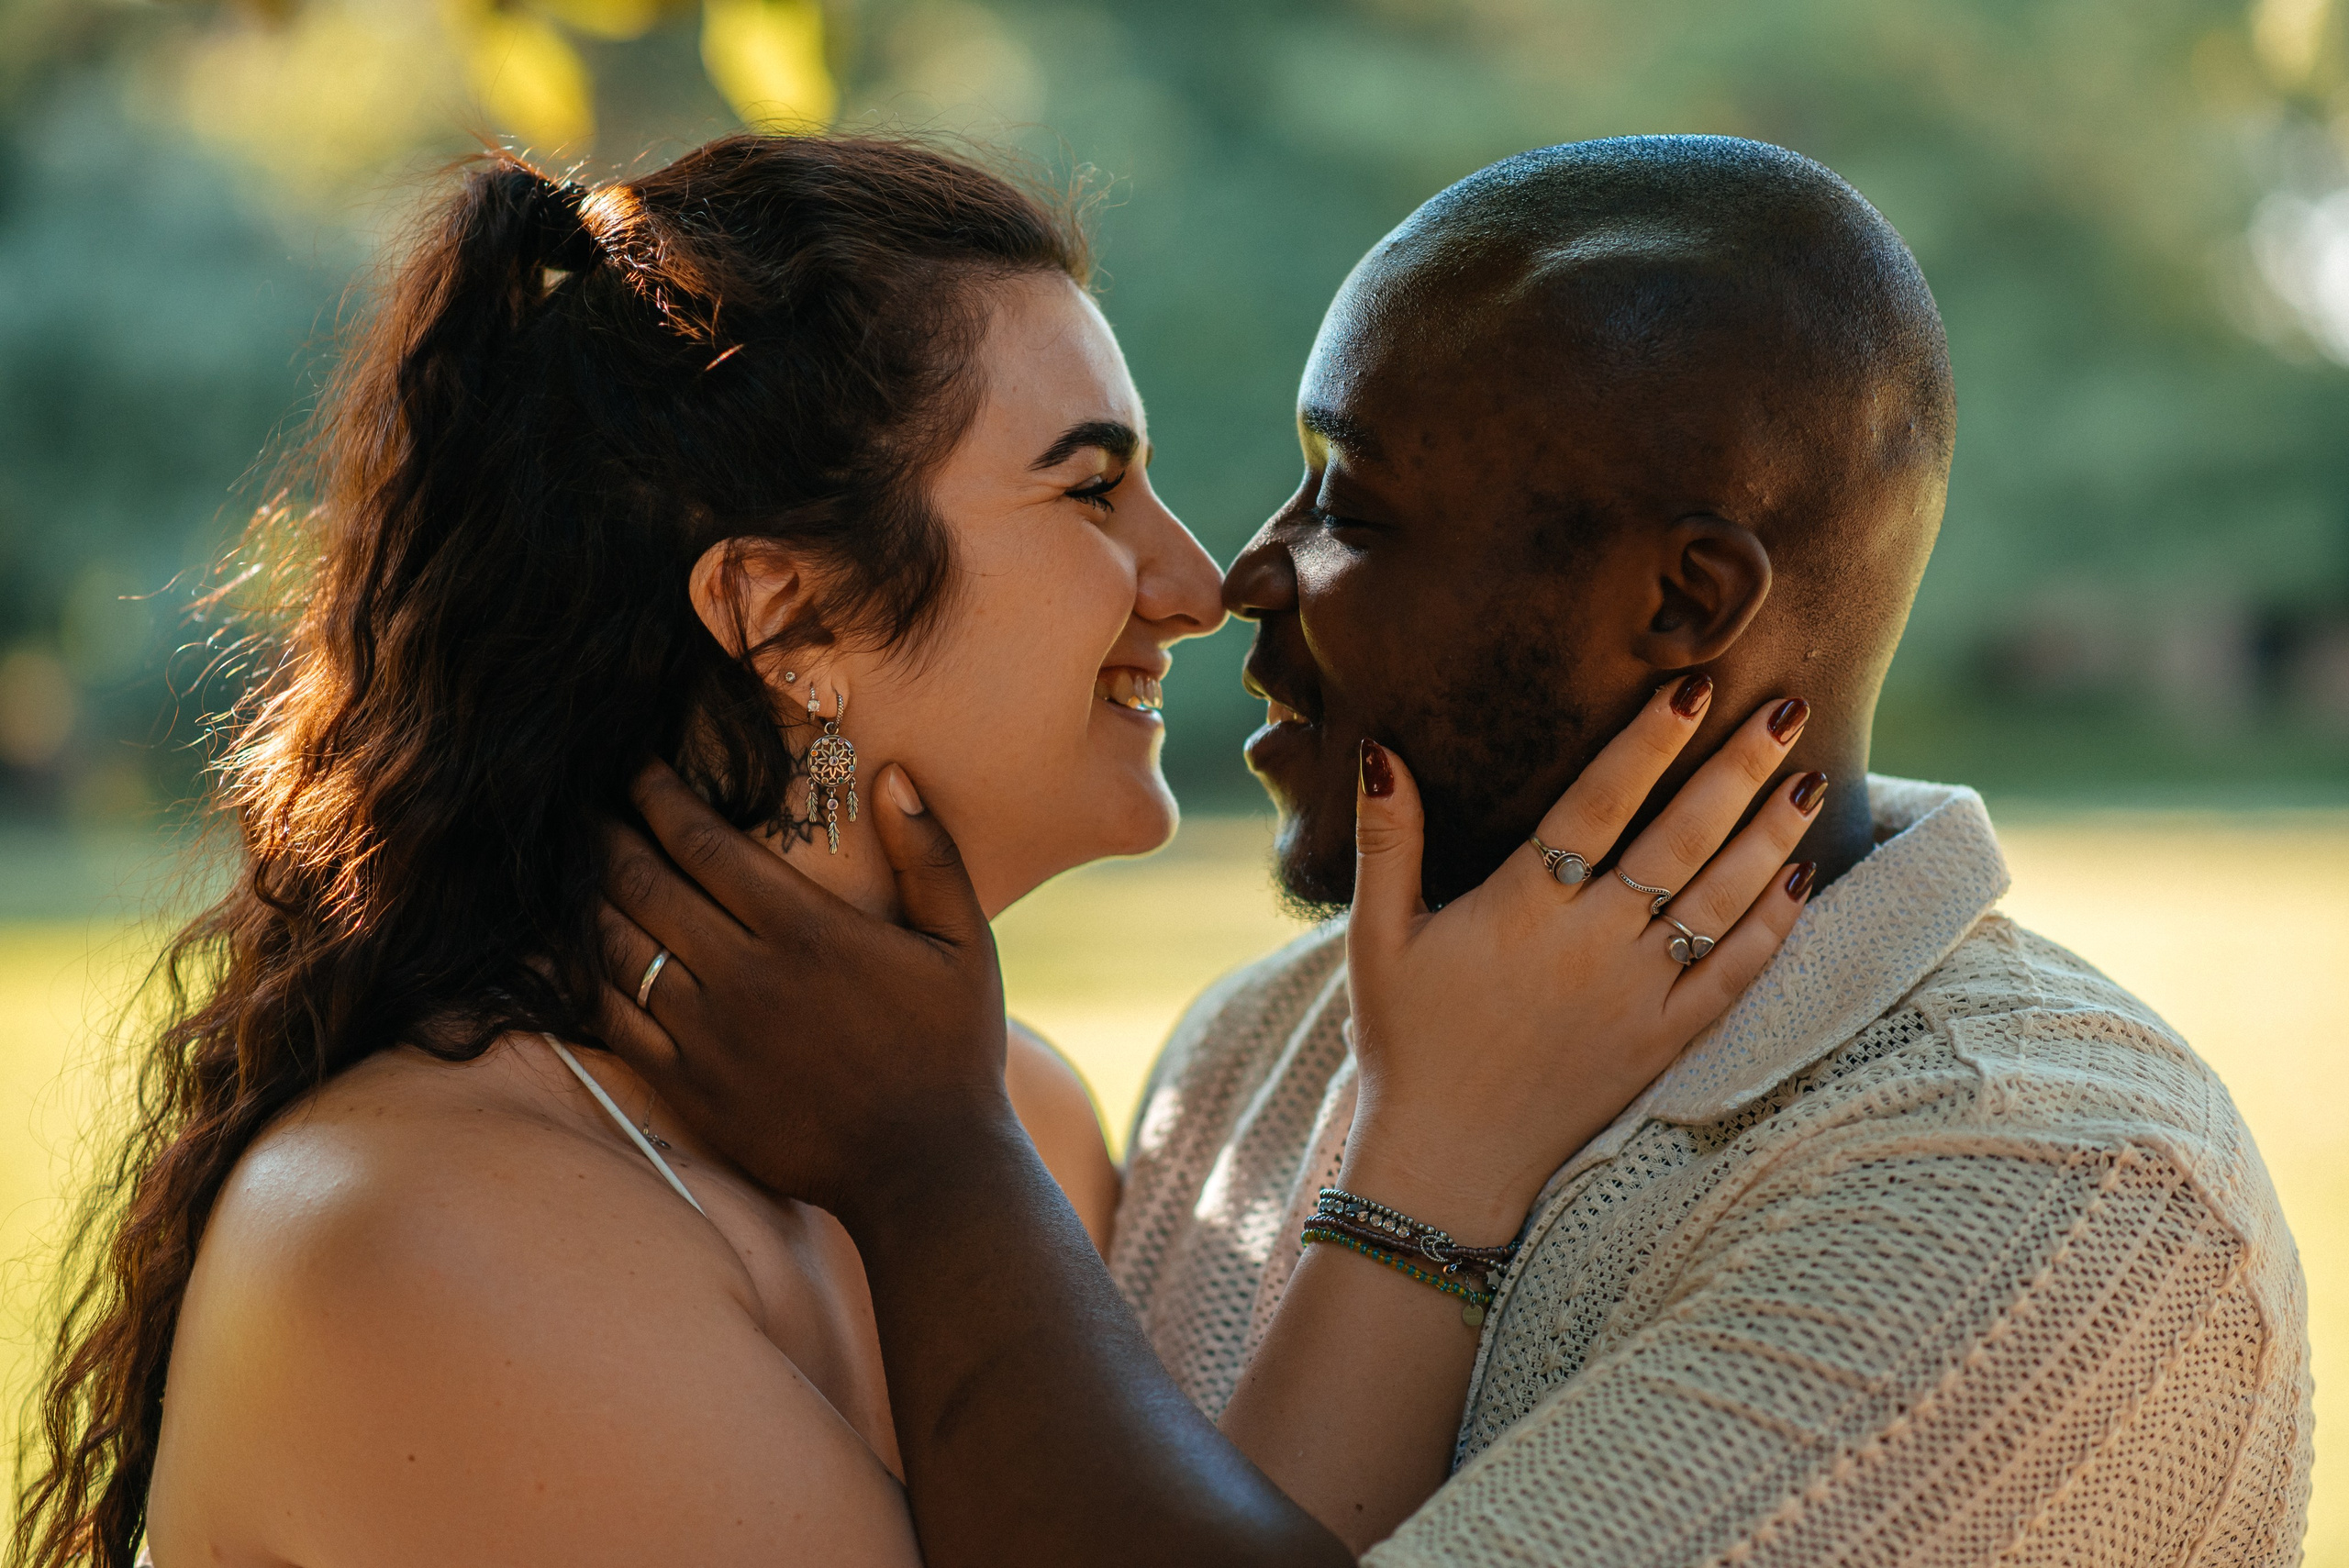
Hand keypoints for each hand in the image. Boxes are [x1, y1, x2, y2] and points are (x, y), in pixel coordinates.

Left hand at [595, 760, 1011, 1219]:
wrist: (926, 1169)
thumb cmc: (952, 1050)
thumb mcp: (965, 943)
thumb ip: (930, 854)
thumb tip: (893, 774)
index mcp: (807, 930)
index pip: (704, 843)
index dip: (658, 797)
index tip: (636, 768)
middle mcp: (746, 975)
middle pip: (645, 885)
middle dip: (607, 836)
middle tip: (587, 807)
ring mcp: (710, 1036)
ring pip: (618, 949)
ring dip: (588, 899)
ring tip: (576, 869)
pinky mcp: (690, 1089)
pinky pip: (615, 1021)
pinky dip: (587, 977)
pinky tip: (580, 953)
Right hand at [1342, 680, 1822, 1237]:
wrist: (1446, 1165)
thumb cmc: (1405, 1045)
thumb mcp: (1376, 939)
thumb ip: (1386, 841)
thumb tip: (1381, 749)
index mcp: (1522, 908)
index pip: (1599, 803)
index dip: (1649, 743)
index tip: (1694, 688)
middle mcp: (1590, 945)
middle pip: (1680, 841)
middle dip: (1737, 770)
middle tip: (1787, 710)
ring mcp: (1635, 996)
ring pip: (1719, 902)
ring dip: (1769, 838)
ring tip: (1809, 780)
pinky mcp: (1661, 1044)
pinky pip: (1733, 979)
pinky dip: (1772, 928)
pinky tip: (1801, 882)